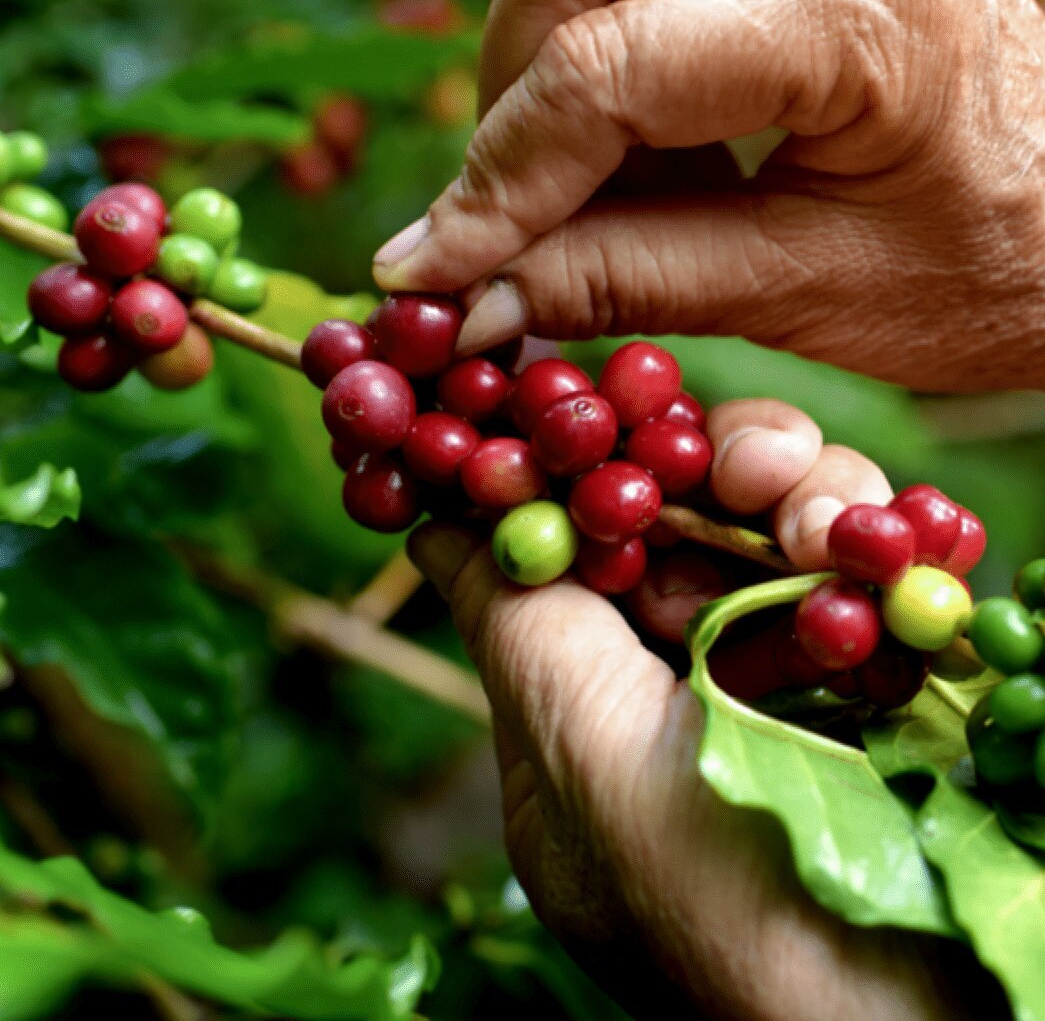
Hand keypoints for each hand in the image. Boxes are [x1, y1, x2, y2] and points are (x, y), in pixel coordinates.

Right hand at [373, 0, 1044, 392]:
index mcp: (864, 1)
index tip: (429, 276)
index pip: (609, 69)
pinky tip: (649, 160)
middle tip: (527, 226)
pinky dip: (597, 71)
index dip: (496, 182)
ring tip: (608, 200)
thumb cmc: (991, 273)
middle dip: (512, 104)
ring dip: (549, 85)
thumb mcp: (801, 295)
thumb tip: (458, 302)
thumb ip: (619, 284)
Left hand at [408, 399, 1001, 1019]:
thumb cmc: (737, 925)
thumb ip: (522, 636)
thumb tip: (432, 526)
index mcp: (583, 727)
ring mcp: (780, 693)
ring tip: (830, 516)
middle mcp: (675, 700)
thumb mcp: (597, 774)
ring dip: (802, 504)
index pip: (563, 557)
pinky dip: (877, 548)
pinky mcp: (878, 689)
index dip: (568, 469)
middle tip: (755, 457)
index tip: (569, 392)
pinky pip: (863, 581)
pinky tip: (887, 542)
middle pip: (673, 534)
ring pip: (771, 540)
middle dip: (708, 477)